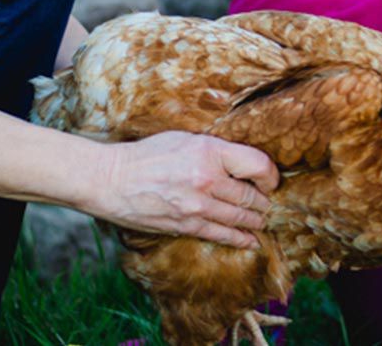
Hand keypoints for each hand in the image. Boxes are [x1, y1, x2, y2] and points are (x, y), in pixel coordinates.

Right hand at [77, 131, 280, 248]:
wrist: (111, 180)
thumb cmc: (146, 155)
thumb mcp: (184, 139)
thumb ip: (214, 150)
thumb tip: (241, 161)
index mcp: (209, 151)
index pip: (258, 165)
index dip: (271, 175)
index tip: (271, 180)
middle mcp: (208, 178)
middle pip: (251, 196)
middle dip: (264, 202)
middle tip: (269, 204)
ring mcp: (197, 205)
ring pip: (240, 218)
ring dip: (255, 221)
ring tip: (262, 221)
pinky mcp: (186, 225)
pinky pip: (221, 235)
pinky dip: (240, 239)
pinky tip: (251, 241)